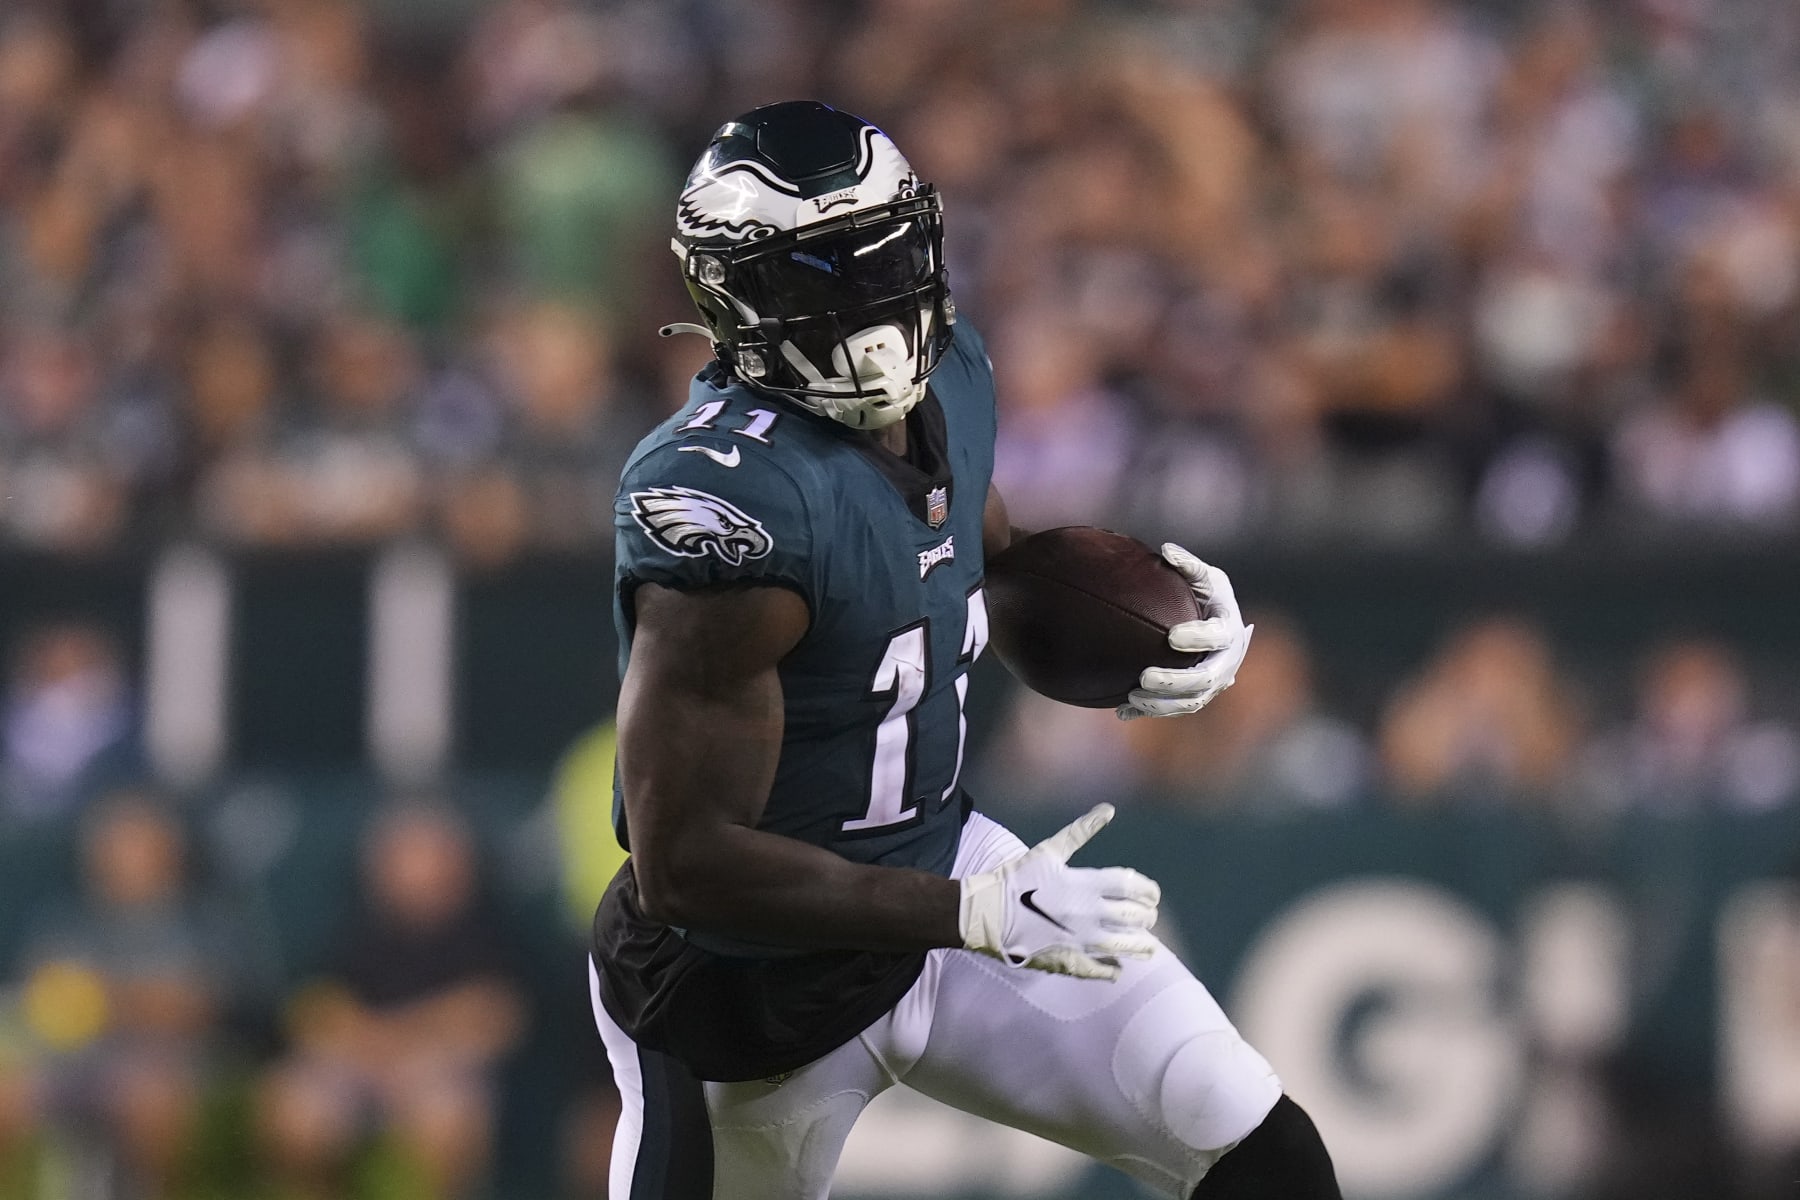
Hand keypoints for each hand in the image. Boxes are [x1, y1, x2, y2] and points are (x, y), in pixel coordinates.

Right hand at [958, 804, 1160, 980]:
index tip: (1152, 895)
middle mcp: (1088, 913)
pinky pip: (1100, 970)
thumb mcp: (1049, 850)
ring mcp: (1080, 940)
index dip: (1148, 891)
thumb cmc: (1017, 878)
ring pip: (1124, 946)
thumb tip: (1109, 809)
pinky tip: (1117, 968)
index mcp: (1084, 884)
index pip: (1131, 886)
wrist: (987, 913)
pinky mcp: (1069, 962)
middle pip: (1134, 917)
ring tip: (1147, 946)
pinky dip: (1113, 969)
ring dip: (1141, 946)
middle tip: (1148, 917)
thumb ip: (1081, 831)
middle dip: (1147, 917)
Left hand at [1117, 543, 1252, 720]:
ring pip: (1191, 702)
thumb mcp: (1204, 577)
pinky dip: (1149, 713)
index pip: (1218, 636)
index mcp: (1230, 628)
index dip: (1198, 638)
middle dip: (1175, 681)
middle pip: (1206, 679)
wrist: (1216, 626)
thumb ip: (1188, 565)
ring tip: (1132, 696)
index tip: (1171, 637)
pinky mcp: (1196, 697)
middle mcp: (1227, 662)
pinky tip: (1121, 713)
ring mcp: (1213, 684)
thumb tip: (1166, 550)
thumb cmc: (1205, 596)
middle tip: (1145, 677)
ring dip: (1162, 704)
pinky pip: (1174, 710)